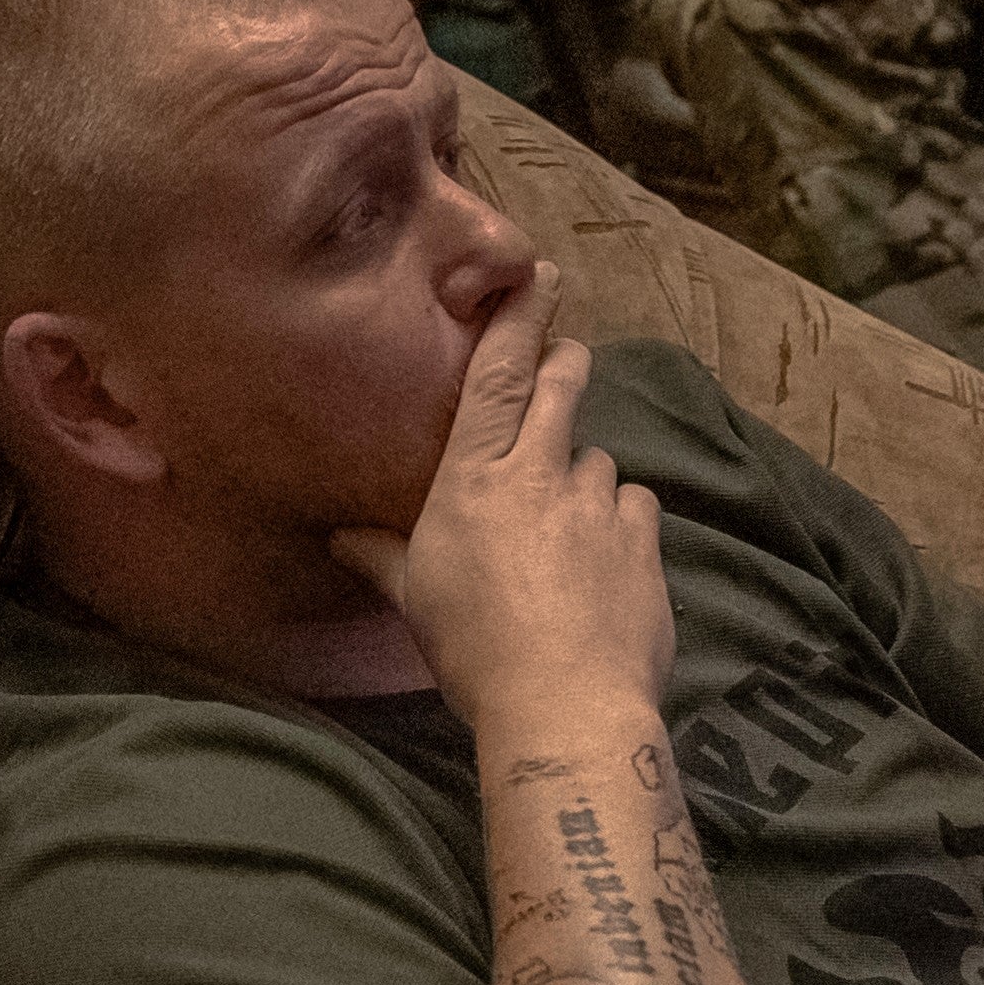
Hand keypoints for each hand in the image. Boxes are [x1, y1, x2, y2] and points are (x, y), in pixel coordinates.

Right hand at [328, 265, 673, 723]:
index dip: (518, 320)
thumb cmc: (474, 651)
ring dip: (585, 479)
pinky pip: (634, 509)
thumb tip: (338, 538)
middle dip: (566, 359)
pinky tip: (606, 562)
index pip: (499, 377)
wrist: (566, 708)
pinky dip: (620, 523)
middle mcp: (542, 475)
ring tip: (570, 529)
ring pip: (598, 461)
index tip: (538, 275)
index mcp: (477, 478)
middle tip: (568, 352)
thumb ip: (381, 557)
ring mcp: (600, 505)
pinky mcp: (645, 542)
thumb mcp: (416, 600)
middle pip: (562, 388)